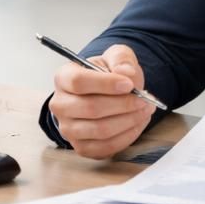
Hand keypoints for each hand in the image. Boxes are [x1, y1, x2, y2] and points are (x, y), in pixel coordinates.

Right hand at [49, 43, 153, 159]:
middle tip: (144, 99)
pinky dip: (127, 136)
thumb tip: (126, 73)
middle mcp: (60, 105)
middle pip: (91, 108)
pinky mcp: (81, 147)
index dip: (106, 84)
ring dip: (129, 121)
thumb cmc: (108, 75)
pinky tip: (138, 123)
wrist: (106, 95)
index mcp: (63, 78)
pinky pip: (106, 147)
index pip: (78, 82)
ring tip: (145, 110)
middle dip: (123, 105)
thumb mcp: (116, 56)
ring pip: (100, 130)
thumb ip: (121, 58)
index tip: (129, 84)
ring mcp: (68, 129)